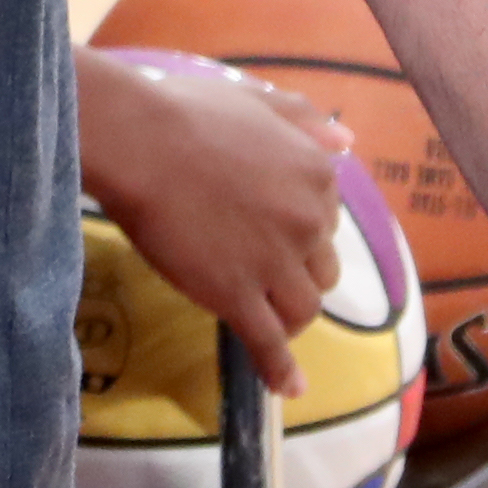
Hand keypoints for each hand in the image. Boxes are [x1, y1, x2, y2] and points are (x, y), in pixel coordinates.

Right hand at [77, 44, 352, 398]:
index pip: (326, 221)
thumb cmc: (186, 113)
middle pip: (321, 269)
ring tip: (262, 316)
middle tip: (258, 270)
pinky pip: (269, 343)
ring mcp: (275, 264)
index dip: (296, 230)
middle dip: (296, 273)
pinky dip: (281, 370)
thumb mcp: (257, 99)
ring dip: (286, 315)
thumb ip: (304, 121)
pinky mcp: (237, 297)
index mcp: (317, 176)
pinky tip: (288, 388)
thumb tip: (348, 142)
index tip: (268, 230)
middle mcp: (308, 223)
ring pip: (301, 309)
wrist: (139, 143)